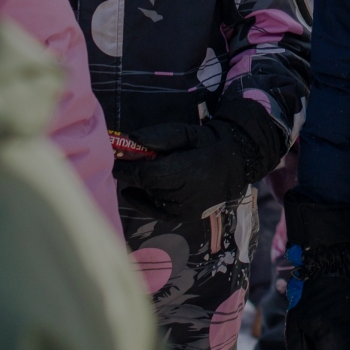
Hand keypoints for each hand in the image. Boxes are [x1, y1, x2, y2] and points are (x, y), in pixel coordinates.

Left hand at [113, 118, 253, 223]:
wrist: (235, 163)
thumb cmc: (207, 143)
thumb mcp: (185, 132)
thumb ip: (158, 137)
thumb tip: (130, 140)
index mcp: (182, 172)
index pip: (142, 173)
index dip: (125, 166)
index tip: (114, 155)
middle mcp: (180, 195)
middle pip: (144, 184)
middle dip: (132, 173)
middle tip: (123, 160)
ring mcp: (182, 209)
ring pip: (149, 196)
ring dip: (140, 185)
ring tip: (138, 171)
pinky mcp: (182, 217)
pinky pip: (154, 211)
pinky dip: (142, 201)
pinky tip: (132, 192)